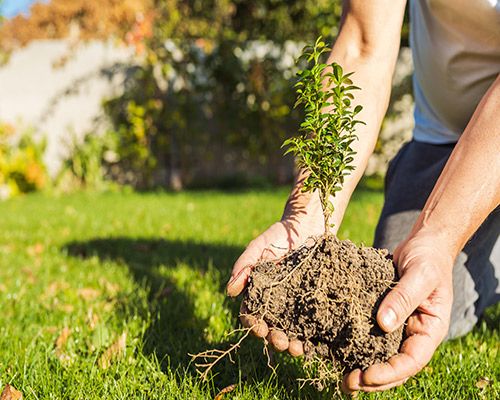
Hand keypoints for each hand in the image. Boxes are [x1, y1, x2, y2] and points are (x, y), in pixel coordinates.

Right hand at [226, 192, 323, 355]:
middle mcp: (276, 304)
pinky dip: (312, 336)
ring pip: (292, 331)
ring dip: (292, 344)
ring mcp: (296, 305)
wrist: (308, 225)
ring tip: (297, 348)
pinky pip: (313, 323)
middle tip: (280, 342)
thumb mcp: (258, 248)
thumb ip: (244, 267)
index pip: (251, 315)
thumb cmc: (279, 236)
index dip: (253, 325)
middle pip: (272, 329)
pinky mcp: (315, 303)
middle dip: (274, 339)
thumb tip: (229, 291)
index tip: (259, 328)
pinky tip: (315, 342)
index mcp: (259, 294)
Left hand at [343, 233, 454, 393]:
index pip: (412, 361)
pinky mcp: (381, 315)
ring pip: (379, 354)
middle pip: (394, 365)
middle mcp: (413, 333)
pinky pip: (368, 334)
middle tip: (347, 383)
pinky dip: (354, 343)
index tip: (366, 375)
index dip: (389, 373)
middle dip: (372, 379)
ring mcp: (397, 326)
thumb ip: (404, 298)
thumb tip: (383, 325)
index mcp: (430, 329)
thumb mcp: (420, 275)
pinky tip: (335, 348)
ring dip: (360, 365)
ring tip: (338, 374)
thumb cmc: (428, 258)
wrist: (423, 243)